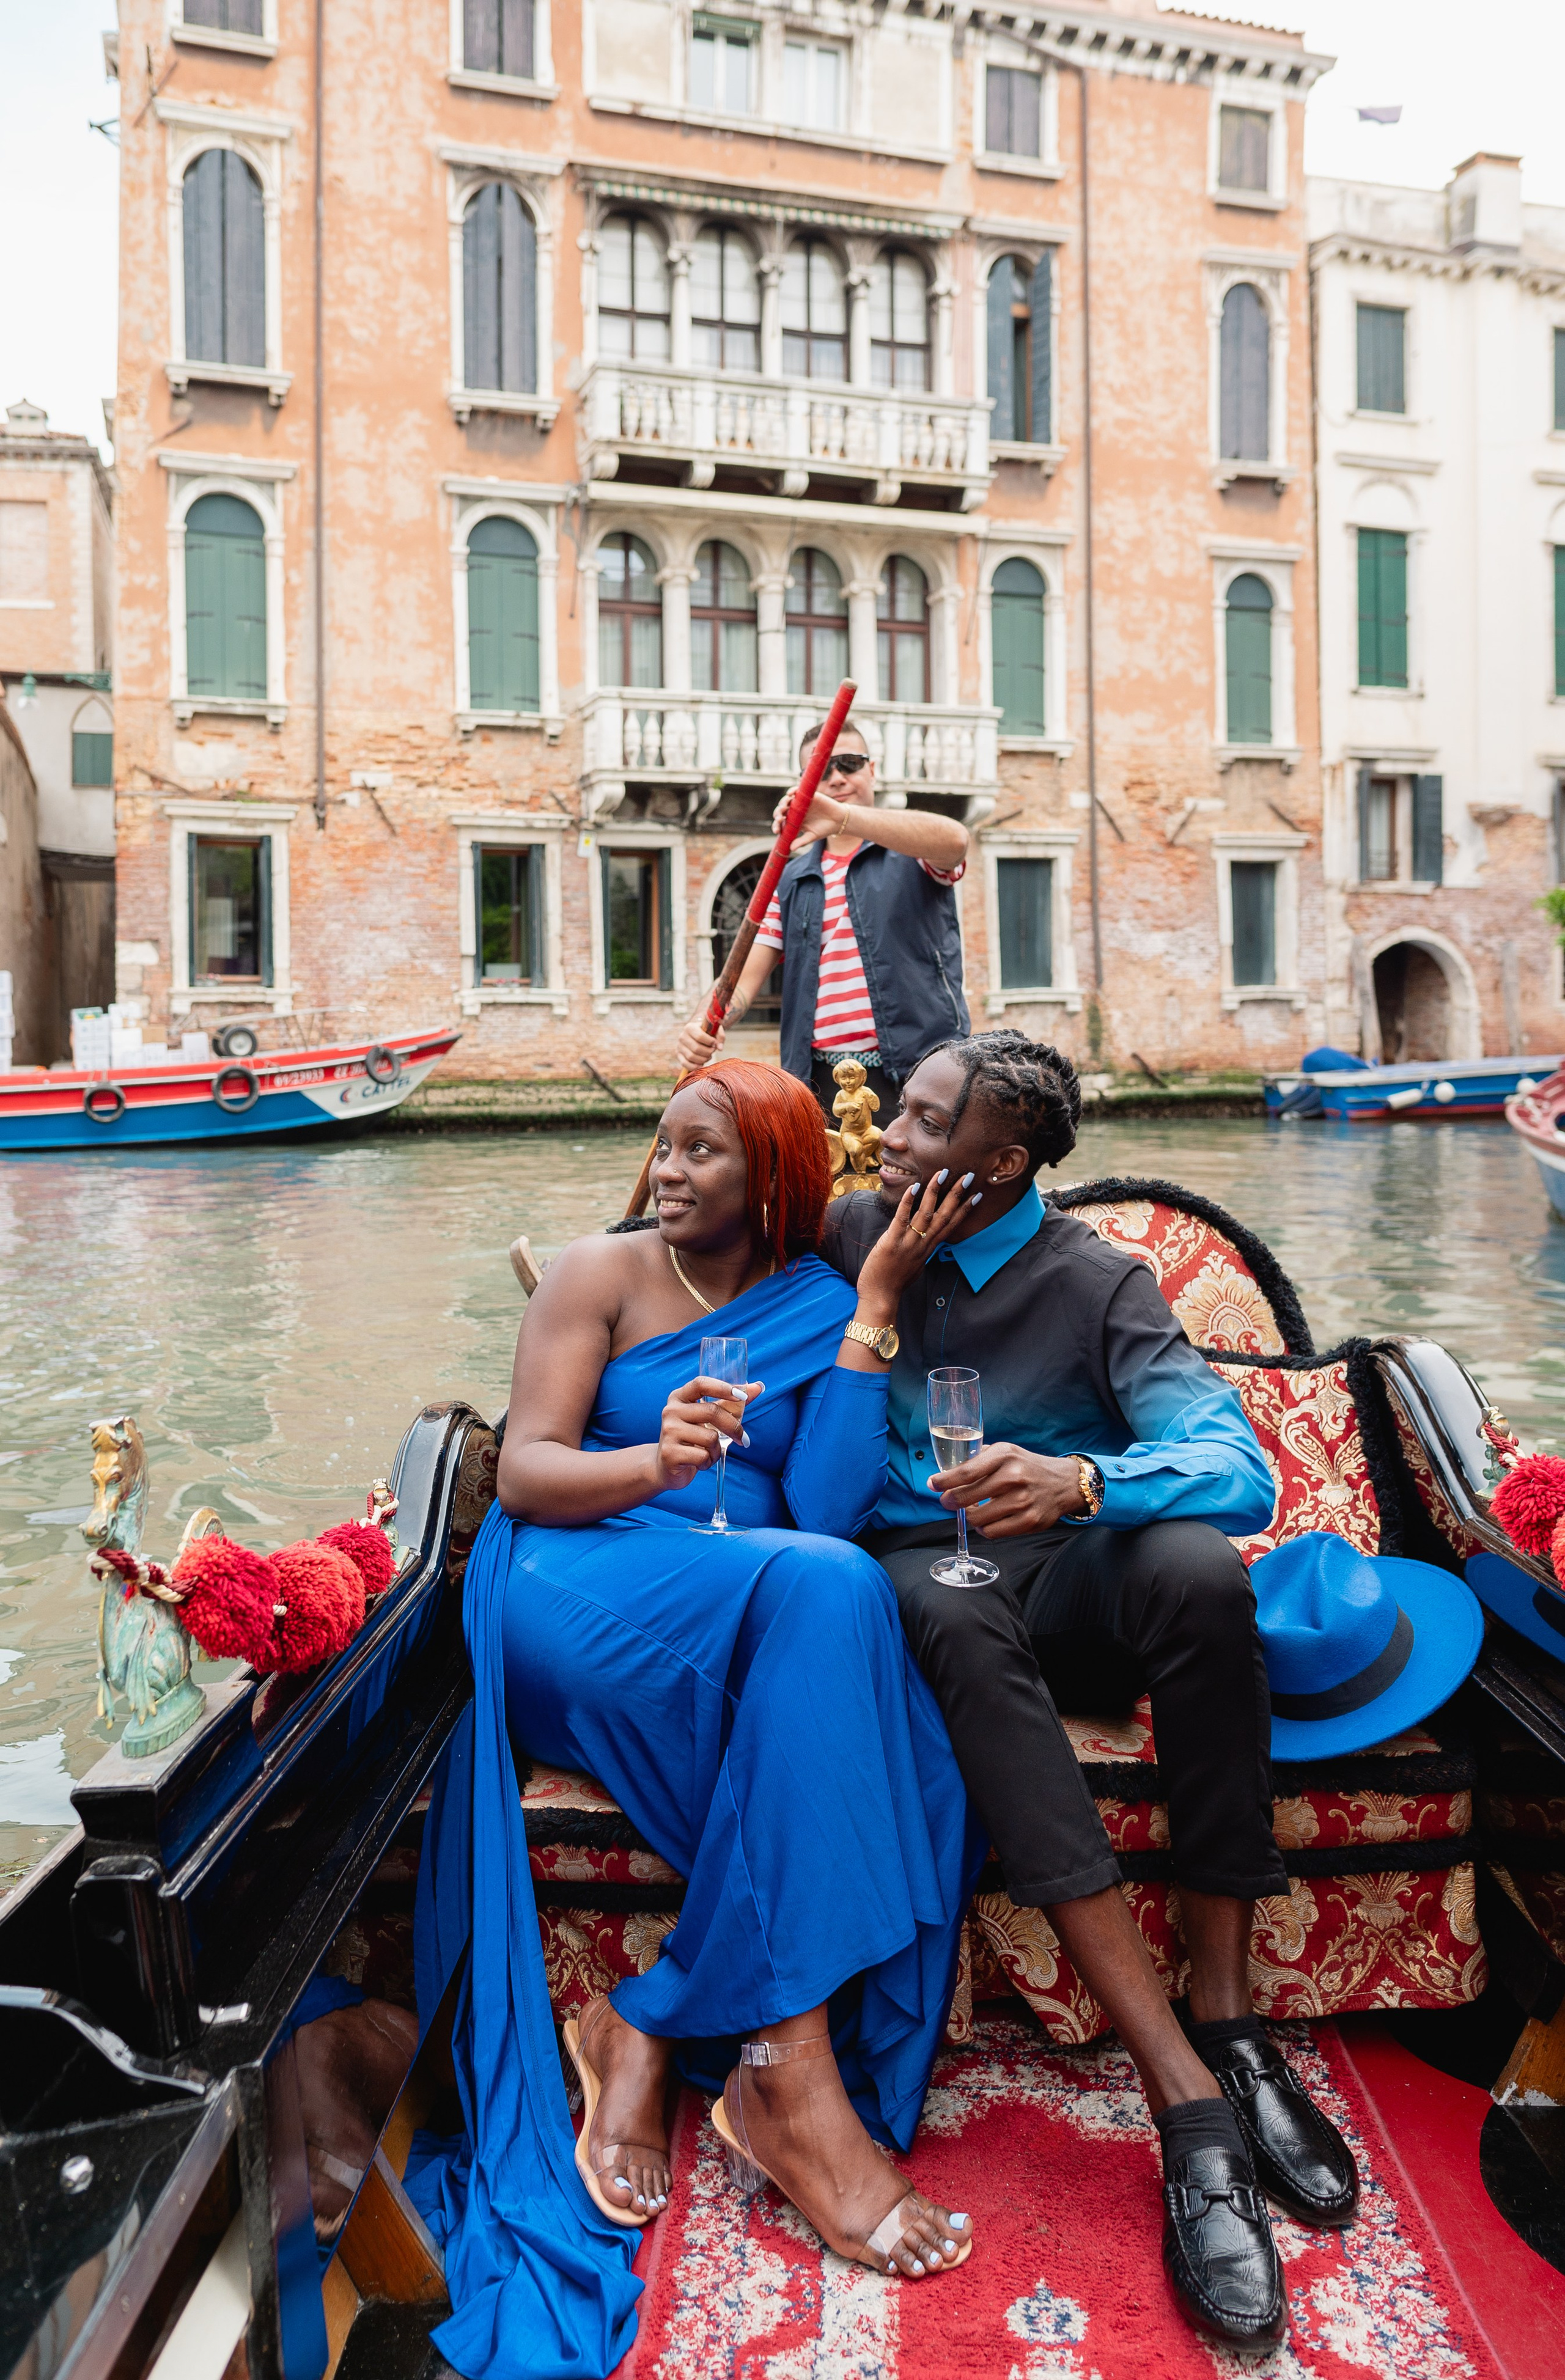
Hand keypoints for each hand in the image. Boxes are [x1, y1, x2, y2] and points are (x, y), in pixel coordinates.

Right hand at [653, 1375, 762, 1493]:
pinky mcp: (670, 1453)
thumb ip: (731, 1403)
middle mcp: (671, 1411)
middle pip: (712, 1412)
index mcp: (679, 1397)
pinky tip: (700, 1462)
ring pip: (711, 1437)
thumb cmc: (692, 1438)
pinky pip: (703, 1456)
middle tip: (743, 1439)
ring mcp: (669, 1431)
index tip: (742, 1397)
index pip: (701, 1383)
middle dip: (733, 1427)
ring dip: (718, 1449)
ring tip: (709, 1452)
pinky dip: (708, 1461)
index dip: (723, 1387)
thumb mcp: (708, 1418)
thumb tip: (758, 1387)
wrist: (666, 1466)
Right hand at [675, 1013, 725, 1070]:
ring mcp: (679, 1046)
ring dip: (703, 1059)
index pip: (699, 1036)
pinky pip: (685, 1064)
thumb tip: (720, 1048)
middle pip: (696, 1048)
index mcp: (690, 1027)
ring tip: (708, 1056)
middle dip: (708, 1052)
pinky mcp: (679, 1055)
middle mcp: (682, 1036)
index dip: (710, 1042)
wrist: (697, 1033)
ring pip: (691, 1057)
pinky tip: (702, 1063)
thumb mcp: (715, 1029)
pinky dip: (695, 1066)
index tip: (715, 1043)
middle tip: (713, 1050)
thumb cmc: (707, 1031)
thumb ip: (720, 1036)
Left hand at [771, 787, 850, 851]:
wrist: (838, 820)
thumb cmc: (825, 829)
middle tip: (779, 818)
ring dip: (783, 802)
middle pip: (782, 810)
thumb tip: (791, 848)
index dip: (777, 826)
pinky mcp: (808, 795)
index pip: (782, 822)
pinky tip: (789, 794)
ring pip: (787, 800)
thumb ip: (801, 841)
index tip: (777, 831)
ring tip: (784, 807)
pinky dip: (792, 791)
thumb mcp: (812, 836)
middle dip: (778, 813)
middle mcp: (796, 811)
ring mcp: (801, 802)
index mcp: (794, 821)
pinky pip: (797, 791)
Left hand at [855, 1169, 983, 1318]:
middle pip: (945, 1216)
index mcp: (929, 1248)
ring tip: (943, 1174)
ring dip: (935, 1192)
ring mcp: (909, 1242)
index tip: (977, 1195)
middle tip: (968, 1176)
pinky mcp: (892, 1241)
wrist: (881, 1296)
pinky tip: (914, 1187)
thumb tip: (924, 1243)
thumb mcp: (915, 1265)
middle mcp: (923, 1244)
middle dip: (957, 1195)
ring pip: (926, 1213)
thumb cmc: (894, 1282)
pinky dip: (908, 1202)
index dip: (965, 1209)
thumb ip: (921, 1251)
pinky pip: (902, 1218)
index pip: (951, 1225)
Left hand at [929, 1444, 1086, 1537]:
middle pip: (967, 1498)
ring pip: (977, 1519)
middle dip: (950, 1501)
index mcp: (1004, 1456)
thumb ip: (978, 1459)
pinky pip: (992, 1532)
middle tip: (948, 1501)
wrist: (1063, 1483)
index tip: (932, 1484)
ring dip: (969, 1516)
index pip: (965, 1472)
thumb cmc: (1027, 1466)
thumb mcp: (1005, 1452)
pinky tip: (986, 1520)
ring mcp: (1022, 1501)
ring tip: (972, 1510)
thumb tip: (946, 1473)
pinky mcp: (1029, 1521)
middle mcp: (1013, 1477)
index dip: (944, 1481)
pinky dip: (983, 1528)